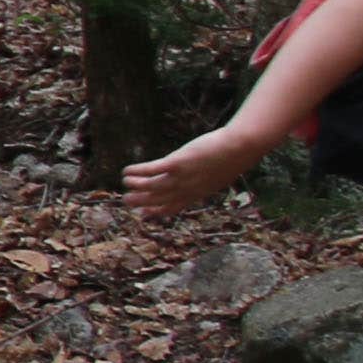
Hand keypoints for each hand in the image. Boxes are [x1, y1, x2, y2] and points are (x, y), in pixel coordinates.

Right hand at [122, 124, 269, 219]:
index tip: (143, 214)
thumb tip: (204, 179)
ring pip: (151, 186)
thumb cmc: (232, 159)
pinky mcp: (176, 163)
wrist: (238, 149)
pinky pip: (151, 170)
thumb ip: (206, 181)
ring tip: (124, 183)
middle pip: (157, 199)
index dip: (156, 212)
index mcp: (195, 195)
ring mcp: (180, 178)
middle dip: (140, 202)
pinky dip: (137, 171)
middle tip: (126, 201)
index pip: (172, 208)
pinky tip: (127, 170)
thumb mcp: (218, 176)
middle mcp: (185, 190)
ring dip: (135, 186)